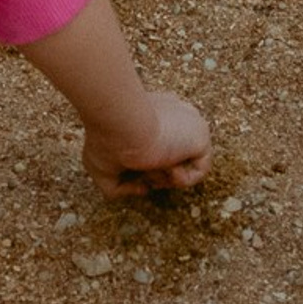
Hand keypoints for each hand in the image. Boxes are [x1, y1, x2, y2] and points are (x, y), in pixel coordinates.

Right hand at [82, 88, 211, 199]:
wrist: (121, 123)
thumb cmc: (106, 139)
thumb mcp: (102, 167)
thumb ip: (119, 184)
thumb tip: (144, 189)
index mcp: (148, 113)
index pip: (157, 140)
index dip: (143, 165)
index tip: (129, 172)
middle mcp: (169, 114)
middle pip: (169, 154)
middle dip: (154, 172)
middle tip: (142, 174)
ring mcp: (187, 122)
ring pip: (182, 162)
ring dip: (164, 175)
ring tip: (151, 167)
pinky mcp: (200, 134)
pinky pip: (200, 169)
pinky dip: (183, 180)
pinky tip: (168, 168)